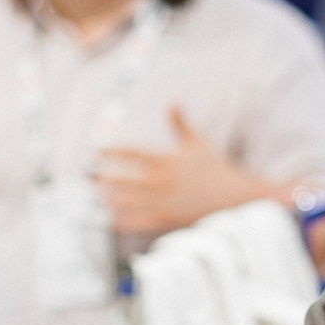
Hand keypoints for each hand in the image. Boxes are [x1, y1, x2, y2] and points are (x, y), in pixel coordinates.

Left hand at [97, 106, 275, 236]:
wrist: (235, 199)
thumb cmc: (215, 170)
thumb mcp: (197, 144)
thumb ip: (181, 123)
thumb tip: (172, 102)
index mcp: (166, 161)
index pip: (131, 154)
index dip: (111, 152)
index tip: (96, 152)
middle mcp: (162, 182)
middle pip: (123, 180)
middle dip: (103, 179)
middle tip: (89, 177)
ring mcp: (163, 202)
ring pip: (127, 203)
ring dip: (108, 200)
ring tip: (95, 197)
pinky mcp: (167, 220)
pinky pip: (139, 222)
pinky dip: (122, 222)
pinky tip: (110, 220)